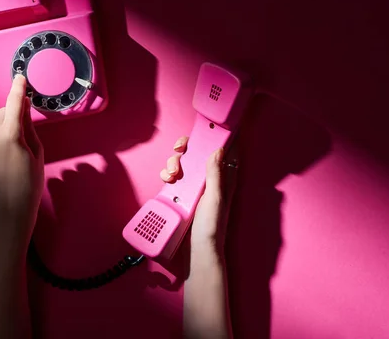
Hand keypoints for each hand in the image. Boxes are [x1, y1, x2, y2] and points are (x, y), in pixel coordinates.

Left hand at [0, 74, 43, 244]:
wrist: (7, 209)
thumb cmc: (29, 183)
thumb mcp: (37, 152)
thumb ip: (28, 126)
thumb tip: (24, 106)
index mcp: (10, 135)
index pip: (14, 103)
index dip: (18, 89)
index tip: (20, 77)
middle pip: (2, 113)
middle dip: (12, 116)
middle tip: (22, 135)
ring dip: (0, 125)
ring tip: (9, 146)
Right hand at [160, 136, 237, 252]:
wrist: (196, 253)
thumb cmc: (212, 228)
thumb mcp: (215, 198)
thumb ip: (215, 174)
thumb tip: (218, 149)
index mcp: (222, 180)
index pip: (218, 152)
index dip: (210, 139)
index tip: (200, 134)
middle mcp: (207, 181)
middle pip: (195, 154)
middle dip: (185, 149)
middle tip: (179, 151)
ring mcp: (192, 189)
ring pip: (181, 165)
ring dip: (173, 163)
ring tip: (171, 174)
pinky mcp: (179, 196)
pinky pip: (172, 179)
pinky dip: (167, 175)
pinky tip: (166, 181)